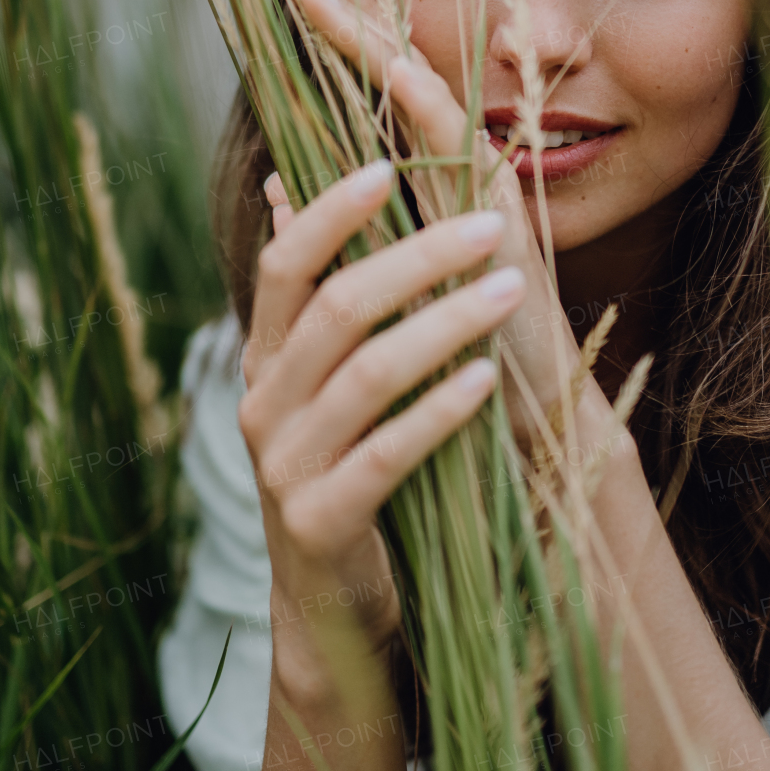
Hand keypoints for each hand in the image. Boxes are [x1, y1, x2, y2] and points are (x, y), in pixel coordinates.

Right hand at [239, 152, 526, 690]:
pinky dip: (438, 412)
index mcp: (263, 360)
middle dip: (415, 259)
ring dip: (443, 324)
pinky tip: (485, 379)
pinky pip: (385, 456)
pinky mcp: (320, 524)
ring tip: (507, 290)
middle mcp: (262, 406)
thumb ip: (317, 297)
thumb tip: (286, 185)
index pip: (283, 266)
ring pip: (366, 377)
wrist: (328, 605)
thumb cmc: (344, 469)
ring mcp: (284, 468)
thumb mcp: (321, 384)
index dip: (330, 212)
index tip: (389, 165)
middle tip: (487, 227)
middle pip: (335, 310)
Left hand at [284, 0, 632, 473]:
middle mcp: (456, 177)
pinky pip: (461, 153)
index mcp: (423, 186)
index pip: (375, 95)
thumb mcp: (382, 282)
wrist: (524, 422)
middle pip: (398, 77)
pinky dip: (427, 107)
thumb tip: (273, 188)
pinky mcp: (499, 223)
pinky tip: (392, 67)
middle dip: (351, 19)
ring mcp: (481, 192)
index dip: (340, 39)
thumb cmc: (456, 359)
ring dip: (377, 41)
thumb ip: (336, 228)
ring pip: (427, 97)